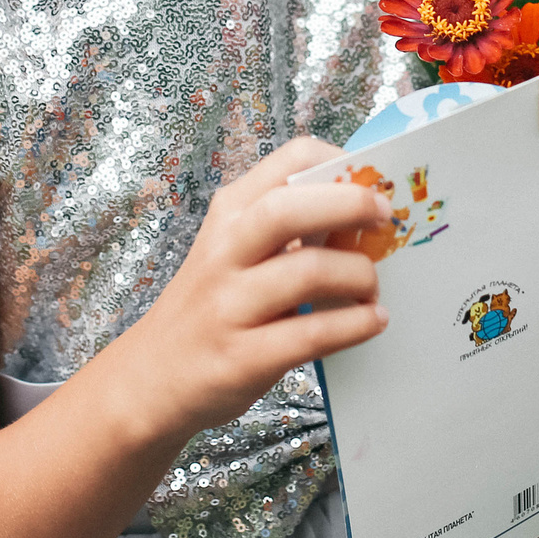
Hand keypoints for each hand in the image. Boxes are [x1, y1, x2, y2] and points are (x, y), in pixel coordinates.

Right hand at [105, 138, 390, 444]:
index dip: (342, 164)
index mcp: (230, 213)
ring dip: (360, 277)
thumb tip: (364, 215)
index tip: (373, 184)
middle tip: (386, 221)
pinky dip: (355, 325)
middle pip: (291, 208)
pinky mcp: (242, 356)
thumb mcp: (236, 252)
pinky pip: (312, 334)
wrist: (152, 378)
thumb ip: (288, 229)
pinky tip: (371, 322)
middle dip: (352, 205)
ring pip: (308, 271)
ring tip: (373, 289)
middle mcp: (225, 251)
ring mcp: (229, 304)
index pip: (291, 160)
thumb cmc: (210, 307)